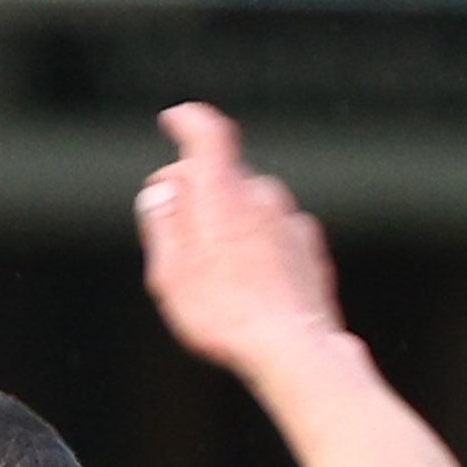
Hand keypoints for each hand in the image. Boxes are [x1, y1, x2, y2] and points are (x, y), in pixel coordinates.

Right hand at [136, 104, 347, 379]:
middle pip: (220, 178)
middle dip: (195, 198)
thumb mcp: (170, 273)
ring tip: (213, 279)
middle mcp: (261, 194)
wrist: (290, 347)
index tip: (175, 119)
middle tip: (173, 245)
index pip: (207, 135)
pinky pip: (271, 231)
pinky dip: (255, 246)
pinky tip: (247, 285)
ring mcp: (288, 218)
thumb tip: (161, 193)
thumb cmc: (224, 315)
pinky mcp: (306, 244)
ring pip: (247, 207)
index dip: (189, 121)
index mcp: (222, 193)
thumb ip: (162, 223)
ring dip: (226, 227)